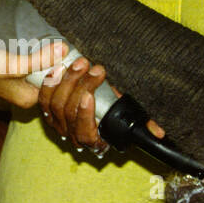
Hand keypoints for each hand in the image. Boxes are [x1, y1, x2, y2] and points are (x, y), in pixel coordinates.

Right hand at [0, 37, 68, 101]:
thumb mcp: (14, 64)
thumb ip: (39, 59)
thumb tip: (63, 50)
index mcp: (28, 97)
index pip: (56, 86)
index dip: (67, 72)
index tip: (79, 58)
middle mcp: (24, 92)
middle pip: (49, 76)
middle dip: (59, 63)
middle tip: (71, 47)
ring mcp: (17, 81)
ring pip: (40, 68)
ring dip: (48, 56)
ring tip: (60, 43)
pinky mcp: (11, 69)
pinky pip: (29, 61)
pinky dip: (35, 53)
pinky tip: (42, 42)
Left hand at [38, 57, 164, 152]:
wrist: (82, 94)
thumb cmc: (112, 104)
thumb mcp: (126, 108)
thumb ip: (142, 121)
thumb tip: (159, 132)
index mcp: (93, 139)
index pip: (86, 133)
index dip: (85, 114)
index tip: (90, 95)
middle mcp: (72, 135)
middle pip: (69, 112)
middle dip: (80, 86)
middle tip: (91, 66)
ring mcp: (58, 124)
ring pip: (56, 105)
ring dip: (68, 81)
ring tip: (80, 63)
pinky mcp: (47, 111)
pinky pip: (44, 99)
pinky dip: (51, 84)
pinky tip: (59, 69)